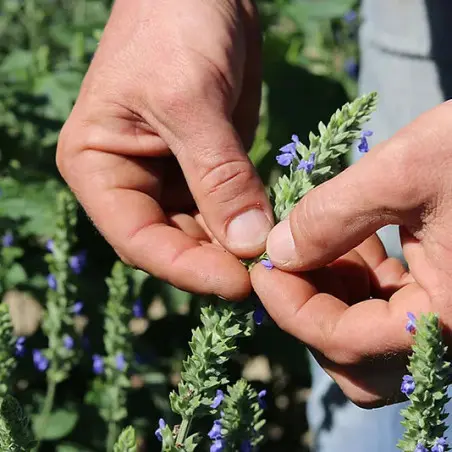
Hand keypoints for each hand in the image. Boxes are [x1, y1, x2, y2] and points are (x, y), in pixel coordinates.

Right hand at [57, 0, 272, 298]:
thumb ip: (217, 175)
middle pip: (170, 244)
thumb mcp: (190, 99)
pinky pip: (225, 212)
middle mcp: (130, 182)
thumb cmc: (174, 25)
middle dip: (215, 264)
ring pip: (201, 234)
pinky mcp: (205, 172)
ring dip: (235, 251)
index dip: (185, 268)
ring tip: (275, 263)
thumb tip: (248, 243)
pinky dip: (249, 227)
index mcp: (98, 168)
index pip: (137, 239)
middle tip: (265, 279)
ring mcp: (169, 180)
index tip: (237, 282)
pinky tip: (275, 235)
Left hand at [252, 101, 451, 407]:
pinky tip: (354, 235)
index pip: (343, 343)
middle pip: (355, 357)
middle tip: (287, 257)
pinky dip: (361, 280)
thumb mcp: (406, 170)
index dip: (289, 307)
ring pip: (370, 336)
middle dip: (310, 308)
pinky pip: (392, 309)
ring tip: (321, 236)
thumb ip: (332, 217)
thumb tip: (275, 250)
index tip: (259, 265)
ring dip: (333, 292)